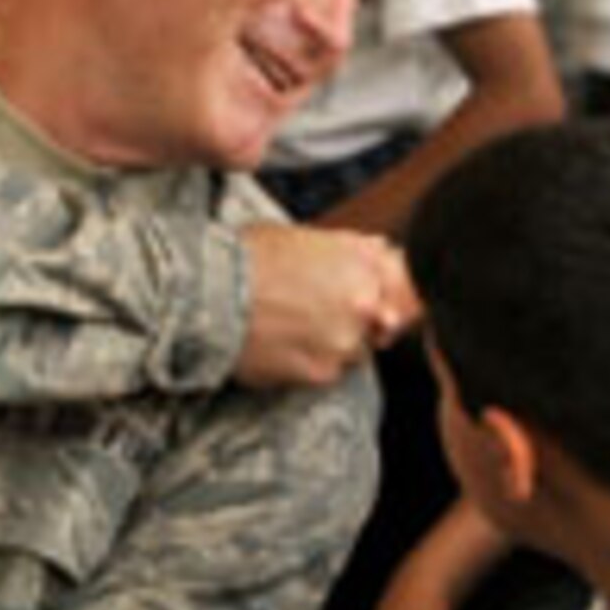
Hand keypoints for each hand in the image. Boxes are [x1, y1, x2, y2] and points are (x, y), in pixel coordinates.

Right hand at [237, 225, 413, 389]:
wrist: (208, 292)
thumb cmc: (248, 257)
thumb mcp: (305, 235)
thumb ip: (352, 249)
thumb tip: (383, 253)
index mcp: (364, 263)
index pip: (400, 284)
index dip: (384, 293)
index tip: (375, 301)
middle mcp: (364, 302)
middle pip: (378, 323)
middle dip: (352, 320)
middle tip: (311, 312)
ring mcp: (345, 341)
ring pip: (352, 352)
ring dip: (329, 345)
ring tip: (290, 327)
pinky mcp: (322, 373)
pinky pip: (325, 373)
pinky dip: (306, 364)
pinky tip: (279, 345)